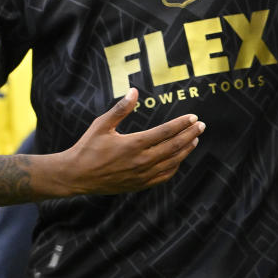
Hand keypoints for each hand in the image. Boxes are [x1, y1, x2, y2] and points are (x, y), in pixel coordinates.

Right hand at [59, 88, 203, 193]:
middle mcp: (141, 161)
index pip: (165, 132)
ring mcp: (142, 175)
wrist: (76, 176)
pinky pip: (163, 176)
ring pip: (172, 162)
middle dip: (190, 134)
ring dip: (186, 150)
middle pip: (173, 146)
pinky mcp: (139, 185)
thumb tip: (134, 92)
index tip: (193, 117)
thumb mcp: (101, 125)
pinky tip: (179, 159)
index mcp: (133, 144)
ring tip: (195, 139)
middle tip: (201, 125)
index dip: (181, 124)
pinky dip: (174, 166)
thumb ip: (120, 109)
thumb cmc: (87, 147)